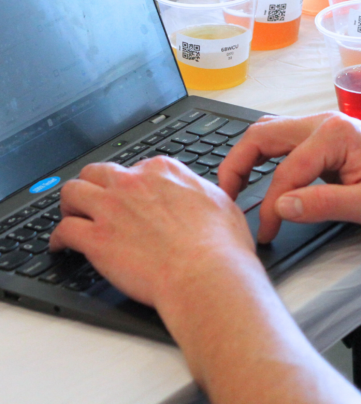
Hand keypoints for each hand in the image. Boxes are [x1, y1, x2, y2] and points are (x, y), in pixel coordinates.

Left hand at [49, 157, 255, 308]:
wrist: (206, 274)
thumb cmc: (220, 245)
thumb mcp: (220, 202)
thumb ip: (200, 193)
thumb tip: (200, 196)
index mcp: (164, 171)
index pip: (135, 167)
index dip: (130, 183)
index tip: (130, 196)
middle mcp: (134, 183)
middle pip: (98, 172)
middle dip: (93, 185)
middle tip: (94, 200)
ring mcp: (112, 209)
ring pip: (72, 192)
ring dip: (69, 204)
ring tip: (71, 216)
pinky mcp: (96, 240)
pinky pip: (63, 230)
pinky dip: (58, 238)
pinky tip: (61, 246)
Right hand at [218, 113, 360, 243]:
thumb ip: (324, 204)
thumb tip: (283, 206)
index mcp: (336, 134)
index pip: (287, 171)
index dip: (270, 207)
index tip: (265, 234)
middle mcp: (326, 122)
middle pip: (263, 135)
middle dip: (237, 165)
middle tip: (224, 197)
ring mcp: (324, 127)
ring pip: (269, 133)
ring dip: (247, 157)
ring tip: (233, 188)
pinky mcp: (325, 139)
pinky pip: (284, 142)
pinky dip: (264, 158)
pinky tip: (258, 178)